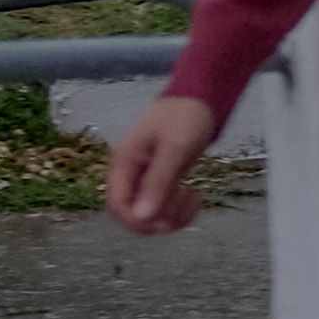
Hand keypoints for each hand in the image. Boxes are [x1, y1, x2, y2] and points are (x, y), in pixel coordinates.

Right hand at [103, 92, 225, 233]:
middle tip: (185, 203)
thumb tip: (142, 218)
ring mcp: (143, 179)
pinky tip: (195, 198)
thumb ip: (158, 182)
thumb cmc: (185, 117)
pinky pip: (162, 207)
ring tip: (194, 197)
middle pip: (130, 215)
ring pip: (148, 215)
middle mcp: (129, 174)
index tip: (165, 217)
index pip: (117, 206)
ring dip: (171, 216)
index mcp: (123, 164)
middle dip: (158, 219)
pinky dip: (178, 210)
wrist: (201, 99)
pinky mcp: (160, 181)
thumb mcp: (174, 148)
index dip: (137, 220)